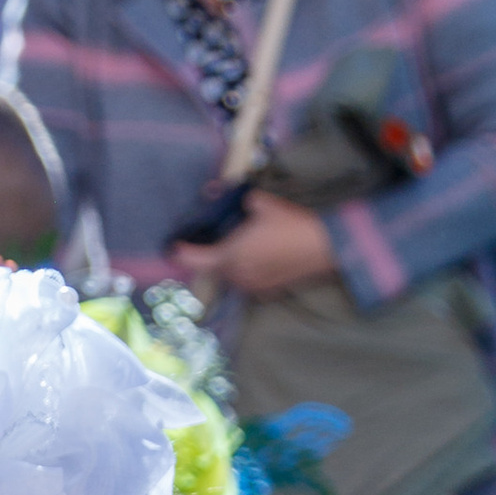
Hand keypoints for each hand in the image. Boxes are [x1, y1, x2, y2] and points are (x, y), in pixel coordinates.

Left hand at [173, 191, 338, 299]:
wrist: (322, 245)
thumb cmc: (290, 222)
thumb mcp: (263, 202)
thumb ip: (243, 203)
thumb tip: (239, 202)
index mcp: (230, 255)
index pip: (197, 259)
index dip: (183, 253)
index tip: (173, 248)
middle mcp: (238, 276)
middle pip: (215, 268)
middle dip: (211, 257)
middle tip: (211, 242)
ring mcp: (253, 287)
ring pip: (232, 277)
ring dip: (230, 265)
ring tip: (240, 248)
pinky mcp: (268, 292)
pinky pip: (249, 282)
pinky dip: (248, 271)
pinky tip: (260, 257)